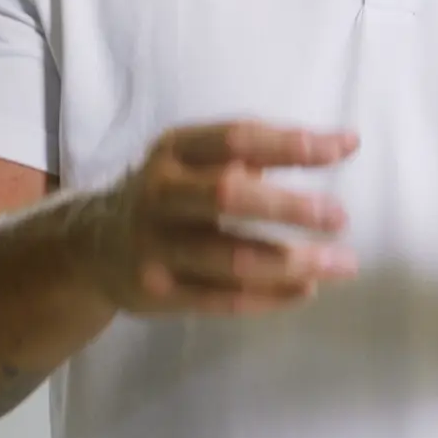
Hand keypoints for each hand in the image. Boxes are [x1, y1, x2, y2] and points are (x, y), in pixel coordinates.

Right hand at [70, 121, 360, 315]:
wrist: (92, 247)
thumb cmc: (172, 194)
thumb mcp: (198, 160)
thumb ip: (263, 151)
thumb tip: (345, 143)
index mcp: (175, 150)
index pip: (237, 138)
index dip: (291, 143)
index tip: (345, 148)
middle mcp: (159, 193)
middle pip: (228, 196)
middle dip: (289, 208)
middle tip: (341, 218)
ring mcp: (154, 246)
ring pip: (230, 258)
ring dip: (293, 263)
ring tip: (343, 264)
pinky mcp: (157, 292)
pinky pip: (222, 299)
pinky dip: (271, 296)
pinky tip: (306, 289)